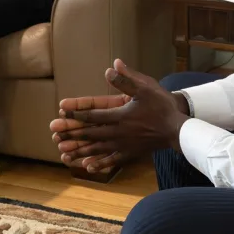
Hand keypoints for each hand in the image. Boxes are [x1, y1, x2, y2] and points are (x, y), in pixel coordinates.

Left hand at [50, 59, 190, 172]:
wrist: (178, 129)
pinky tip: (87, 167)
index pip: (93, 114)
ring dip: (79, 150)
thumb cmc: (161, 106)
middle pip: (90, 134)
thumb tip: (111, 67)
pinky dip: (99, 164)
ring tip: (63, 153)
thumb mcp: (146, 87)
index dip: (76, 113)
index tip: (61, 111)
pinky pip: (111, 161)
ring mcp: (123, 145)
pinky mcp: (130, 154)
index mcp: (120, 116)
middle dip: (71, 133)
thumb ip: (127, 79)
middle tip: (55, 134)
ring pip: (97, 149)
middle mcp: (118, 133)